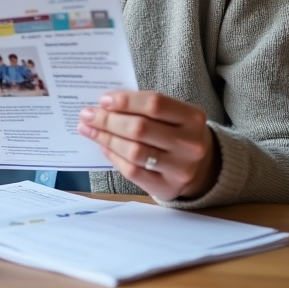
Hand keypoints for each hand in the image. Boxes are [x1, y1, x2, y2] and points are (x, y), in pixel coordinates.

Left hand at [76, 91, 220, 200]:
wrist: (201, 166)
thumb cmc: (176, 131)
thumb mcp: (171, 114)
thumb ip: (143, 106)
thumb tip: (104, 104)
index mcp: (194, 118)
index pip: (155, 104)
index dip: (125, 101)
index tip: (103, 100)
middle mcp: (191, 144)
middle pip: (140, 128)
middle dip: (108, 120)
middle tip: (87, 114)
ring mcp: (181, 169)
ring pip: (134, 151)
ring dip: (106, 139)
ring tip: (89, 129)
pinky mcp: (167, 187)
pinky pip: (133, 172)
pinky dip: (114, 158)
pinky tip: (104, 148)